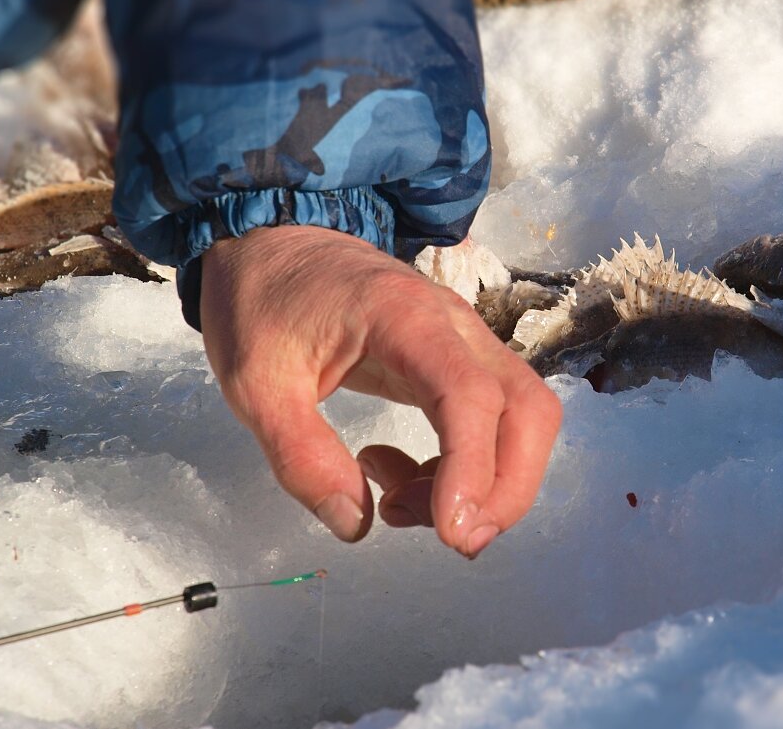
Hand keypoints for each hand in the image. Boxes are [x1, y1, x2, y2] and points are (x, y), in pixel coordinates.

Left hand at [199, 226, 562, 557]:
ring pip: (522, 417)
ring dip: (488, 482)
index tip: (449, 532)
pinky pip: (490, 421)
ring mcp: (463, 342)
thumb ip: (300, 456)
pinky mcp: (456, 362)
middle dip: (507, 489)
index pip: (470, 395)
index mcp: (404, 318)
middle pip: (527, 409)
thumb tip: (354, 526)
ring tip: (400, 505)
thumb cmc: (264, 303)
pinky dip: (461, 468)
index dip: (473, 469)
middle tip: (452, 540)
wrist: (272, 243)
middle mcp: (454, 326)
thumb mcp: (256, 383)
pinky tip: (392, 476)